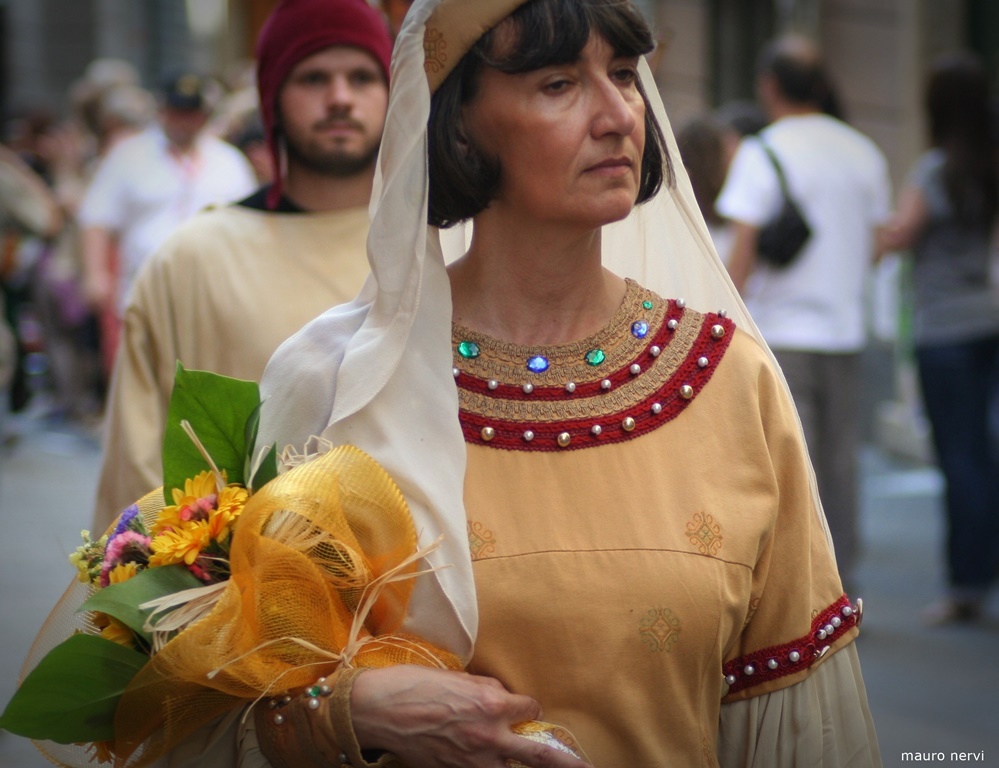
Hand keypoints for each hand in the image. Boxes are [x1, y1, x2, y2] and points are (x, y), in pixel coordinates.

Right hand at [350, 666, 590, 767]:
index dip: (529, 708)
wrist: (378, 709)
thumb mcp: (458, 678)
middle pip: (540, 755)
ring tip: (545, 767)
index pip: (530, 709)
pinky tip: (489, 762)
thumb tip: (502, 699)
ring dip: (519, 765)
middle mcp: (490, 735)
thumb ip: (486, 691)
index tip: (524, 709)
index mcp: (492, 703)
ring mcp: (473, 760)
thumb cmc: (414, 684)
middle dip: (566, 763)